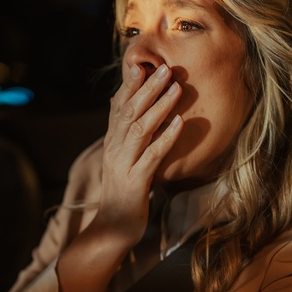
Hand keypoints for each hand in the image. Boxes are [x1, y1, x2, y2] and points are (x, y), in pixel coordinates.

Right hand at [95, 62, 183, 244]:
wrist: (111, 227)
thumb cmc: (124, 191)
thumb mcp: (124, 159)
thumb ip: (128, 136)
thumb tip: (132, 112)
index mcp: (112, 141)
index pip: (118, 106)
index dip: (130, 85)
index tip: (142, 63)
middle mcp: (114, 148)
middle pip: (129, 112)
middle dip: (148, 88)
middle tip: (166, 68)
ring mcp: (123, 164)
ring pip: (139, 129)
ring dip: (159, 107)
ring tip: (176, 88)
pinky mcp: (135, 182)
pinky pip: (152, 156)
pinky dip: (166, 138)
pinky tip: (179, 124)